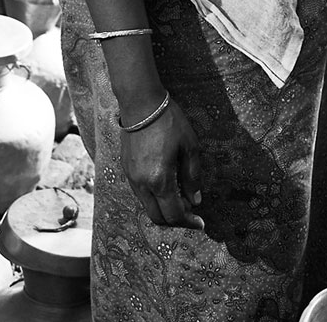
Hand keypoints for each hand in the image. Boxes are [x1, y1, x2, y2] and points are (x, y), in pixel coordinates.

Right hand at [118, 97, 204, 229]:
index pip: (174, 214)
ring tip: (179, 198)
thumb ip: (192, 176)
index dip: (189, 222)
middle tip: (190, 212)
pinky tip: (165, 186)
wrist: (140, 103)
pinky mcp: (126, 169)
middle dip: (175, 220)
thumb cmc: (169, 122)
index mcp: (160, 180)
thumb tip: (195, 200)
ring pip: (147, 207)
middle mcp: (142, 183)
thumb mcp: (190, 147)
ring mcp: (131, 177)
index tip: (200, 223)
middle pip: (157, 217)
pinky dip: (153, 198)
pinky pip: (140, 193)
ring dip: (163, 209)